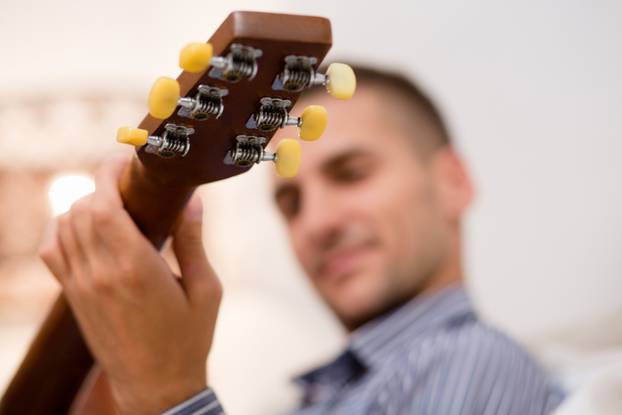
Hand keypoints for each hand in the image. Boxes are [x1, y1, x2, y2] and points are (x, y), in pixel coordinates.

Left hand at [39, 156, 222, 413]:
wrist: (156, 385)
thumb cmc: (188, 338)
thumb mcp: (206, 289)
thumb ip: (193, 242)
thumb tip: (193, 201)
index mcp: (136, 267)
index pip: (102, 205)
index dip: (108, 174)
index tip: (125, 161)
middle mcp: (101, 273)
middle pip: (80, 208)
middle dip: (100, 184)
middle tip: (126, 181)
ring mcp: (82, 286)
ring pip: (63, 225)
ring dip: (83, 205)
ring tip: (111, 203)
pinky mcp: (73, 298)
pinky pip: (52, 251)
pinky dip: (61, 230)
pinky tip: (85, 229)